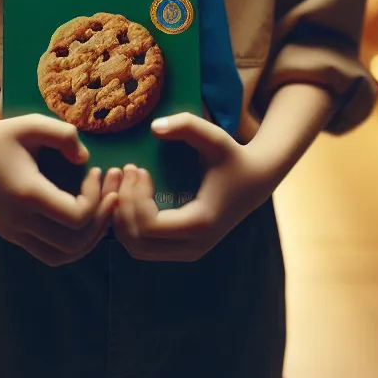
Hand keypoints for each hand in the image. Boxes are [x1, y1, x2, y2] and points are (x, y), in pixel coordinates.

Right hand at [0, 114, 119, 266]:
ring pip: (61, 256)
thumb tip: (85, 160)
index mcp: (26, 193)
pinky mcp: (12, 234)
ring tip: (103, 211)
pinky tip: (85, 219)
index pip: (75, 217)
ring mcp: (13, 231)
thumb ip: (64, 135)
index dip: (96, 198)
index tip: (97, 171)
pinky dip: (72, 244)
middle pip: (73, 243)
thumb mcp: (34, 123)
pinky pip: (49, 253)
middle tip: (112, 194)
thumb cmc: (6, 133)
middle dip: (101, 220)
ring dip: (89, 239)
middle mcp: (18, 219)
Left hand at [111, 113, 272, 261]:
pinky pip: (143, 247)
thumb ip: (187, 125)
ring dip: (122, 218)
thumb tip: (153, 127)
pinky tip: (132, 196)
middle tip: (126, 174)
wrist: (254, 180)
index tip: (140, 168)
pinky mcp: (181, 249)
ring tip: (125, 184)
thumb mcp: (214, 136)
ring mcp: (187, 252)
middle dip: (123, 208)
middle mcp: (193, 246)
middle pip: (138, 242)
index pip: (150, 226)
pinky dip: (129, 225)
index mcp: (201, 224)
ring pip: (137, 249)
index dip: (135, 198)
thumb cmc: (232, 157)